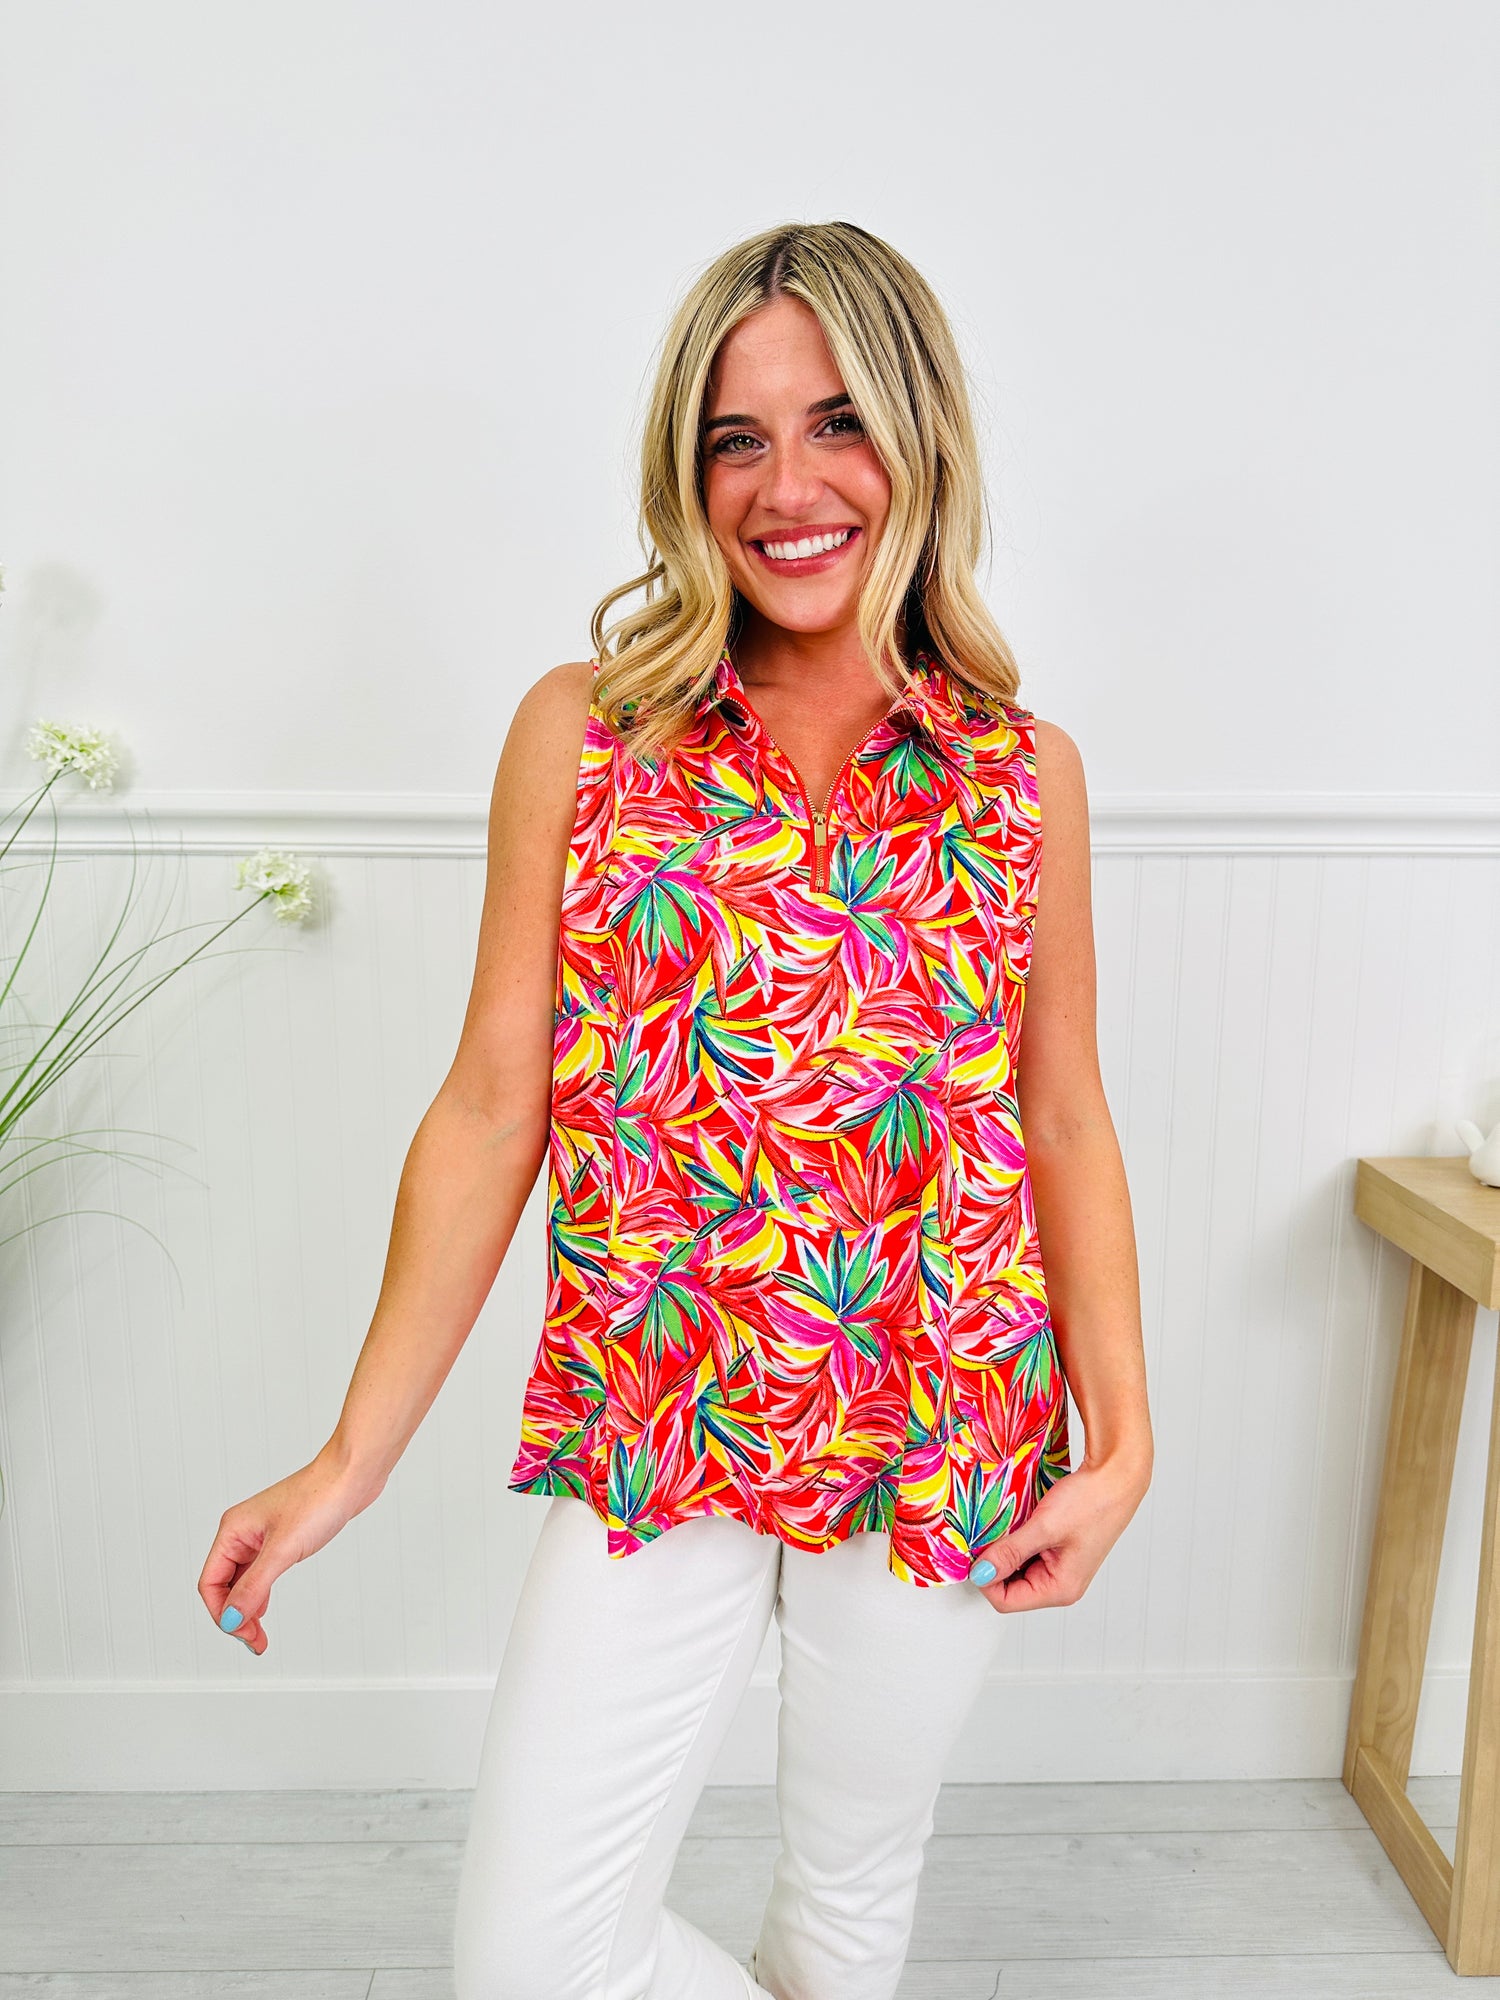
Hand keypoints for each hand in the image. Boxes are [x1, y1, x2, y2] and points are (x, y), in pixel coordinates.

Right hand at [197, 1449, 379, 1655]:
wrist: (352, 1476)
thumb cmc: (319, 1499)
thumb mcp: (283, 1550)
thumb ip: (254, 1587)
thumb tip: (231, 1619)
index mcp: (233, 1530)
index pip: (211, 1583)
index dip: (222, 1613)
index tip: (244, 1633)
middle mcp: (242, 1532)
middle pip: (224, 1585)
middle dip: (235, 1616)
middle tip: (256, 1642)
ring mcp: (262, 1535)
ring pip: (242, 1581)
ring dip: (247, 1609)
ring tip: (259, 1636)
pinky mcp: (282, 1538)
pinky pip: (260, 1573)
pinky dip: (260, 1594)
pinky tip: (264, 1609)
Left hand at [967, 1453, 1149, 1612]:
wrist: (1116, 1476)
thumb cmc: (1091, 1502)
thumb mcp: (1044, 1527)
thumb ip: (1010, 1552)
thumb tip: (980, 1574)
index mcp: (1060, 1589)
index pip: (1006, 1601)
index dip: (985, 1578)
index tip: (974, 1551)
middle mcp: (1060, 1584)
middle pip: (1009, 1587)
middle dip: (993, 1563)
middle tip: (986, 1535)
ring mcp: (1060, 1567)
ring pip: (1016, 1568)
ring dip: (1004, 1549)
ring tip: (1002, 1526)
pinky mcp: (1058, 1550)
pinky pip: (1026, 1553)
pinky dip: (1015, 1540)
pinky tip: (1014, 1522)